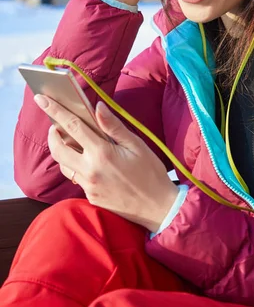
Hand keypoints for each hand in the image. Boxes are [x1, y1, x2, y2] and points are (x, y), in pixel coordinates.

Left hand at [35, 94, 178, 232]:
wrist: (158, 207)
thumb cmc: (151, 173)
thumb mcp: (136, 145)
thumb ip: (113, 126)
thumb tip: (97, 107)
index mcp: (102, 153)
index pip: (72, 126)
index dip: (55, 110)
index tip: (41, 99)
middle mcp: (90, 170)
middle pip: (58, 148)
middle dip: (52, 134)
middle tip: (56, 126)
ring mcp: (88, 186)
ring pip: (63, 165)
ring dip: (62, 151)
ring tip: (72, 143)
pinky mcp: (90, 197)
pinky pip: (76, 178)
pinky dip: (76, 166)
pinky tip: (89, 162)